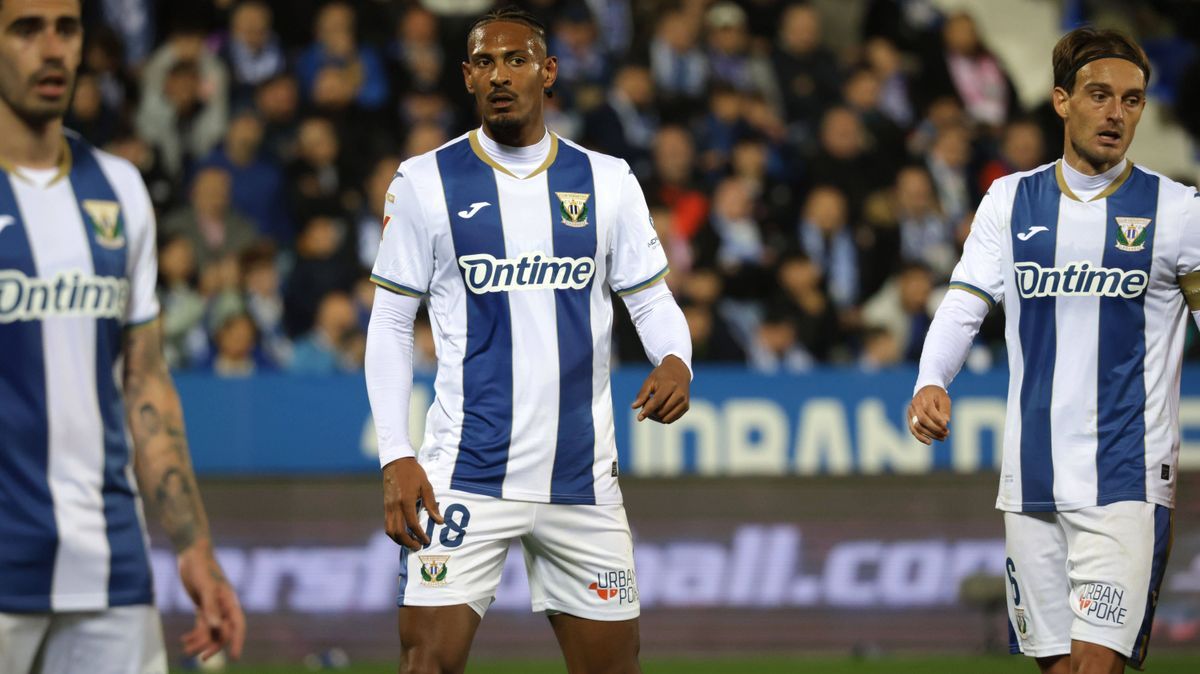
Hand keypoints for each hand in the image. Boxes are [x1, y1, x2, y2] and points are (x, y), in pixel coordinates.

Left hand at [177, 543, 244, 661]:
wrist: (192, 552)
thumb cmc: (201, 566)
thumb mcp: (204, 586)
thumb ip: (210, 607)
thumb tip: (216, 628)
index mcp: (230, 600)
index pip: (238, 625)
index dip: (238, 641)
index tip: (235, 657)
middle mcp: (224, 605)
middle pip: (224, 631)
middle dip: (214, 645)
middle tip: (202, 657)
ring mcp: (214, 606)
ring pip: (211, 630)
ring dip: (201, 641)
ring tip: (187, 650)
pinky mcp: (203, 605)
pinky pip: (202, 625)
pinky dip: (195, 634)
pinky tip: (184, 640)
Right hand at [382, 457, 443, 550]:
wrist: (396, 462)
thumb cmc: (413, 473)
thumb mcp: (426, 485)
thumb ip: (431, 504)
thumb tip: (439, 521)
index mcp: (406, 501)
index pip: (412, 524)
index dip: (419, 535)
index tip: (426, 540)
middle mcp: (395, 506)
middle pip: (398, 532)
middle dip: (408, 542)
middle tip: (418, 546)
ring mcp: (388, 507)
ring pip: (390, 531)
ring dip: (399, 540)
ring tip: (410, 543)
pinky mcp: (385, 506)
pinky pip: (388, 524)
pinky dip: (394, 533)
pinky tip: (403, 534)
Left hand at [631, 355, 690, 423]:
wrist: (679, 371)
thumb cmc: (661, 376)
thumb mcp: (650, 381)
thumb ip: (642, 394)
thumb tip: (634, 407)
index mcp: (670, 385)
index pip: (657, 401)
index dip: (647, 410)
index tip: (639, 418)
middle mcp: (679, 394)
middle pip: (661, 412)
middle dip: (651, 412)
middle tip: (646, 404)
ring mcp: (684, 401)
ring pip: (666, 419)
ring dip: (656, 417)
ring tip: (652, 407)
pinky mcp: (686, 407)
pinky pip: (671, 419)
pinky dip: (663, 418)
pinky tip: (659, 409)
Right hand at [908, 385, 950, 444]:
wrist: (926, 390)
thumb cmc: (937, 395)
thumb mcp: (944, 399)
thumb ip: (944, 410)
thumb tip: (945, 423)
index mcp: (924, 397)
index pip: (929, 410)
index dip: (937, 419)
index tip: (946, 426)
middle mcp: (915, 404)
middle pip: (922, 419)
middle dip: (935, 428)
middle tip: (947, 433)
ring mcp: (910, 412)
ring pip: (917, 426)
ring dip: (930, 434)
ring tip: (942, 438)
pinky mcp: (909, 418)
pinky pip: (913, 429)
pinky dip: (920, 437)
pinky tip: (929, 442)